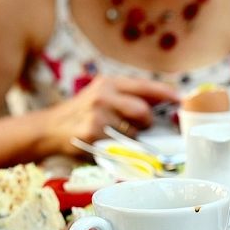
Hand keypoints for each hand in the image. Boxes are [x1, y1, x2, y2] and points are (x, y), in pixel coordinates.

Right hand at [42, 76, 179, 155]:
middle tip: (142, 127)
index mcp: (109, 83)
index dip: (166, 94)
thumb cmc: (82, 114)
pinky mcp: (92, 132)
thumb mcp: (102, 96)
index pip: (145, 86)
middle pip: (142, 110)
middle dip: (147, 122)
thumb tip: (163, 106)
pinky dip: (118, 147)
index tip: (180, 100)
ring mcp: (97, 114)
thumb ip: (127, 97)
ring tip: (117, 134)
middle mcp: (104, 94)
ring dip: (131, 137)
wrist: (48, 128)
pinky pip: (119, 144)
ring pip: (132, 130)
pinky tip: (105, 142)